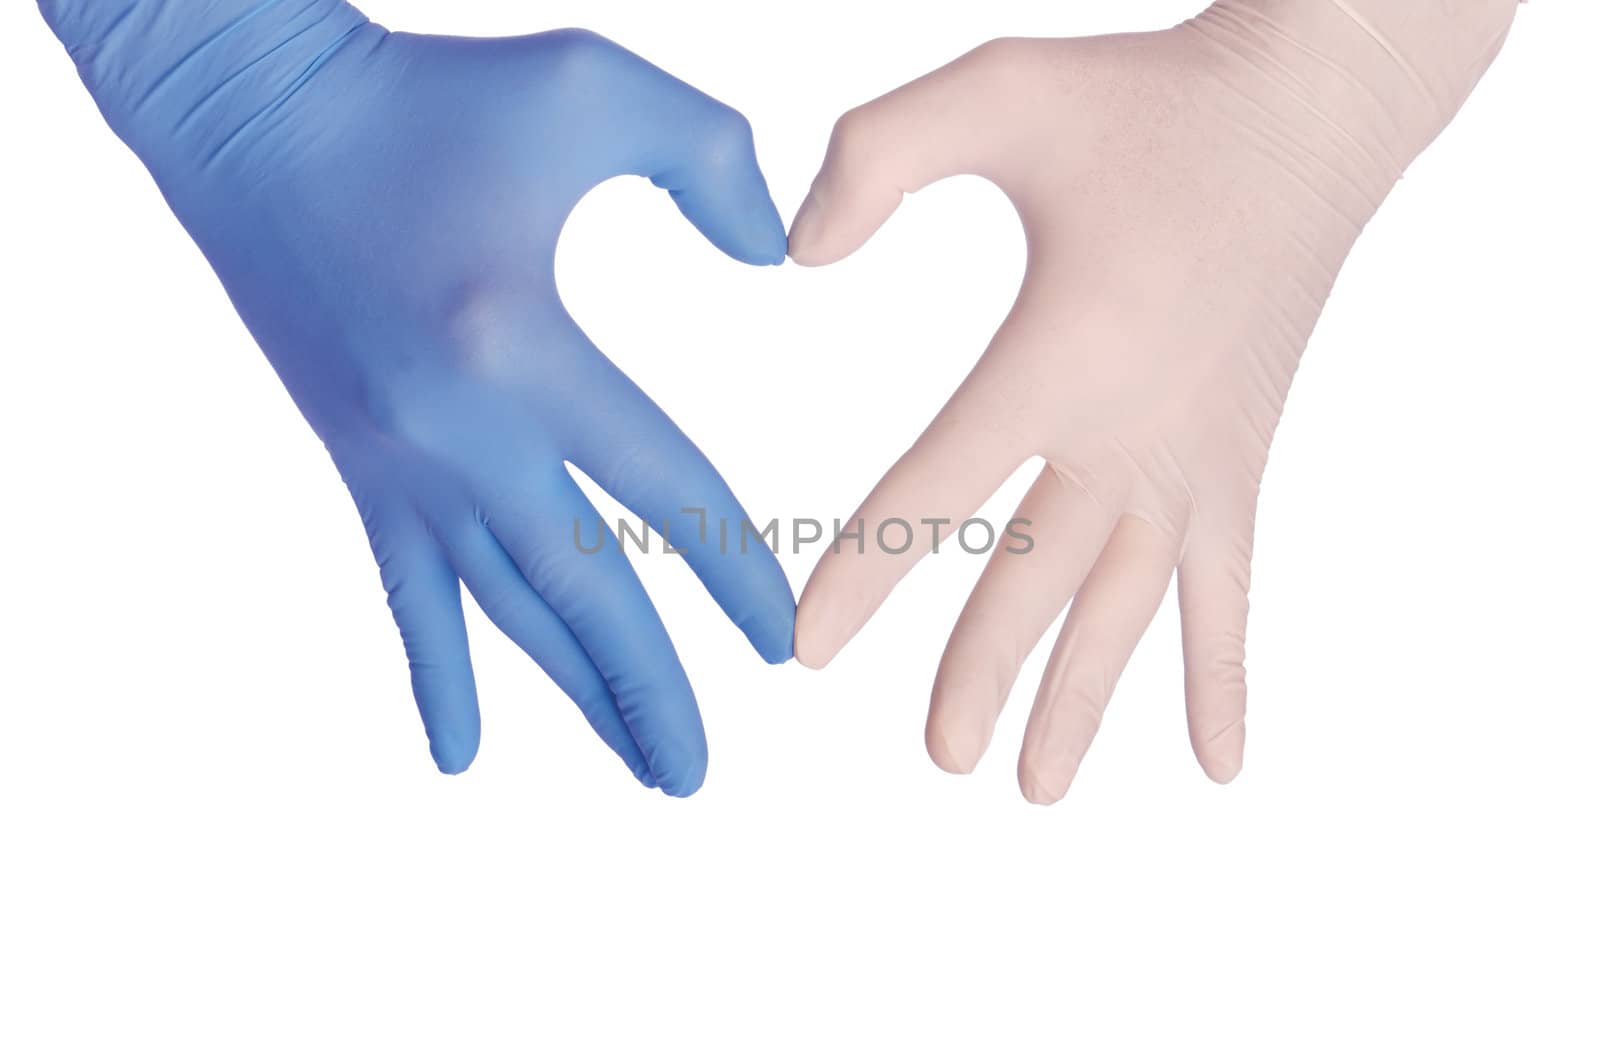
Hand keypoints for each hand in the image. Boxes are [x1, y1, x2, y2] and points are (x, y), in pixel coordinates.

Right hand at [43, 1, 793, 793]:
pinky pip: (407, 597)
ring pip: (504, 613)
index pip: (661, 487)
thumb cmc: (426, 95)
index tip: (781, 645)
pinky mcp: (358, 467)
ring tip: (646, 769)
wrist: (253, 118)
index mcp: (521, 344)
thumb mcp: (589, 87)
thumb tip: (777, 268)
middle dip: (647, 690)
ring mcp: (398, 462)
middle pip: (578, 593)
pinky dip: (439, 678)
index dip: (731, 573)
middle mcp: (455, 430)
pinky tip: (463, 757)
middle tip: (697, 773)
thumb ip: (709, 161)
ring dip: (577, 697)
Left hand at [788, 1, 1518, 801]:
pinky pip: (1232, 594)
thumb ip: (877, 157)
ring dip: (1084, 702)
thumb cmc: (1147, 102)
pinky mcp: (1238, 464)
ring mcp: (1195, 460)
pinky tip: (1218, 764)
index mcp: (1060, 353)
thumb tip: (795, 258)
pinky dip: (1222, 679)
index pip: (935, 488)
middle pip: (1035, 579)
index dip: (865, 577)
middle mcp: (1131, 431)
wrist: (1309, 114)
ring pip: (1126, 610)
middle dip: (981, 673)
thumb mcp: (1000, 90)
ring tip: (1037, 790)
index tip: (806, 655)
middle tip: (940, 754)